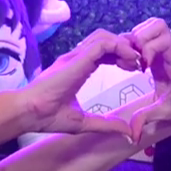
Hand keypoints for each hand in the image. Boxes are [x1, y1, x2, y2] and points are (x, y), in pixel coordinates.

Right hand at [20, 29, 143, 136]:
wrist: (29, 113)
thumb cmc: (48, 116)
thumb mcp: (84, 122)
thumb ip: (106, 124)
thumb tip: (127, 133)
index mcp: (78, 68)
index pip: (104, 51)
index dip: (122, 56)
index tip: (135, 69)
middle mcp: (77, 58)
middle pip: (106, 39)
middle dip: (126, 46)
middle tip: (140, 62)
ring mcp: (76, 56)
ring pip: (105, 37)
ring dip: (124, 45)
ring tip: (136, 61)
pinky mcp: (77, 59)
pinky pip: (103, 43)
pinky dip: (119, 47)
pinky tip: (129, 60)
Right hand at [123, 18, 170, 146]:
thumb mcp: (166, 114)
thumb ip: (148, 119)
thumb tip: (132, 133)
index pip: (167, 40)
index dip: (150, 47)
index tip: (144, 65)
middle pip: (159, 25)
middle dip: (141, 37)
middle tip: (135, 56)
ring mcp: (166, 49)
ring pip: (153, 25)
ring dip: (138, 36)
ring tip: (133, 56)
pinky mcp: (159, 50)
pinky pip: (148, 34)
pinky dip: (137, 40)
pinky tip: (134, 58)